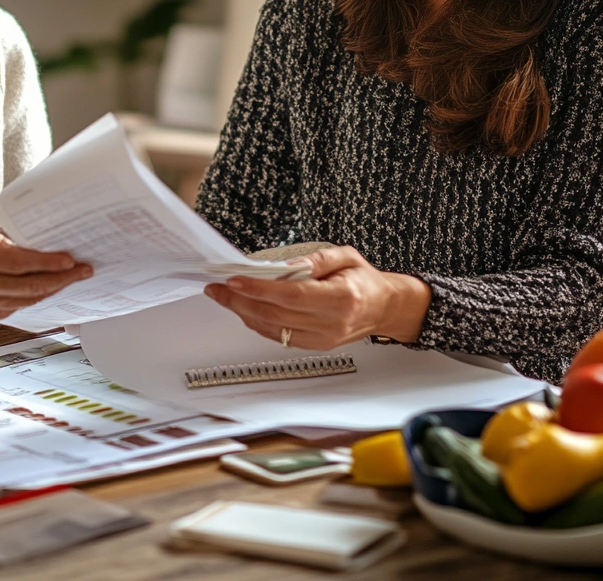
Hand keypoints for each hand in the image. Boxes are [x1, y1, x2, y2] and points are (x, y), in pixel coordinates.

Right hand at [0, 219, 91, 319]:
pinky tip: (55, 285)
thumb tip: (22, 244)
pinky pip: (20, 305)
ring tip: (77, 276)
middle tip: (84, 269)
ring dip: (54, 289)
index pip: (12, 263)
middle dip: (60, 279)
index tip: (67, 259)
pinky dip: (40, 296)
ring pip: (26, 300)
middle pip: (26, 287)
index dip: (43, 262)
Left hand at [203, 245, 430, 348]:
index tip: (234, 281)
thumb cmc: (365, 279)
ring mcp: (323, 338)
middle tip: (217, 288)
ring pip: (273, 329)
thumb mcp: (345, 256)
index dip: (260, 290)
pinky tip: (245, 309)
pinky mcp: (316, 346)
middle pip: (276, 315)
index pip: (292, 296)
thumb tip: (283, 266)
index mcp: (341, 298)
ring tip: (224, 296)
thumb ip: (315, 260)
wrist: (385, 307)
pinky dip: (258, 323)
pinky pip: (279, 337)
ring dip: (244, 313)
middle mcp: (331, 323)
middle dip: (240, 301)